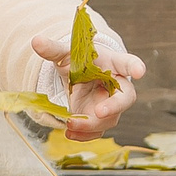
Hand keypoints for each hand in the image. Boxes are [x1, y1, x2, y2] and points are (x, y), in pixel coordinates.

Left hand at [28, 31, 145, 140]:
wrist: (80, 75)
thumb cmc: (80, 60)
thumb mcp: (66, 53)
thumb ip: (53, 49)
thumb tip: (36, 41)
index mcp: (113, 63)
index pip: (127, 63)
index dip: (135, 67)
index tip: (139, 71)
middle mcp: (117, 86)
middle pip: (125, 98)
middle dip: (114, 106)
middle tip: (99, 112)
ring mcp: (111, 104)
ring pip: (109, 118)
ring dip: (91, 124)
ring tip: (70, 125)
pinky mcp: (100, 119)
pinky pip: (97, 130)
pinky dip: (84, 134)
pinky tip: (70, 133)